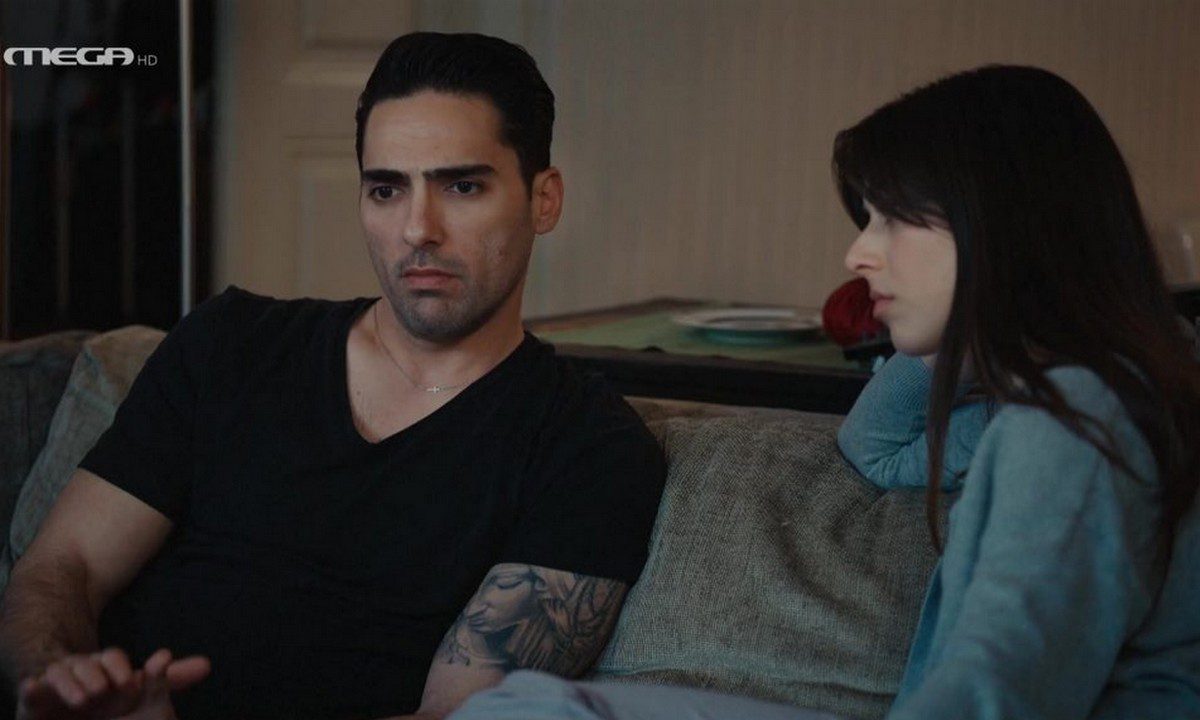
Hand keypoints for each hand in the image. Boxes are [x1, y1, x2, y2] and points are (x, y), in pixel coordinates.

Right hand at [16, 648, 209, 719]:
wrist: (68, 702)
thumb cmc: (109, 692)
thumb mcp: (142, 688)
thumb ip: (170, 678)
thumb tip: (208, 665)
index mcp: (106, 666)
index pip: (114, 659)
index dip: (121, 668)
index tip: (131, 681)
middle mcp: (82, 668)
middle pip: (86, 665)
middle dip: (95, 674)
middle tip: (103, 691)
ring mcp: (58, 680)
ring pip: (60, 674)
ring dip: (69, 684)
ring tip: (82, 698)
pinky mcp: (35, 697)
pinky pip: (30, 689)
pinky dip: (30, 687)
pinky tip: (30, 686)